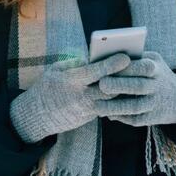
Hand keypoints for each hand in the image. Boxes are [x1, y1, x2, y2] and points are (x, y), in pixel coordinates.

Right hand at [9, 53, 129, 142]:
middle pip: (108, 88)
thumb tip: (93, 57)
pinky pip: (106, 107)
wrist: (36, 116)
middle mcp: (80, 96)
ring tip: (137, 78)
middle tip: (139, 68)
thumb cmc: (46, 87)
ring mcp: (85, 110)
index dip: (111, 65)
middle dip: (124, 78)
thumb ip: (74, 63)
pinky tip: (127, 91)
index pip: (95, 72)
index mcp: (70, 81)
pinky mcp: (88, 118)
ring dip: (123, 91)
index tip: (125, 57)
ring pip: (111, 100)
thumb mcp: (55, 70)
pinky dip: (115, 100)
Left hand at [93, 51, 175, 127]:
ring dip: (115, 107)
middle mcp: (158, 86)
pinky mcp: (153, 118)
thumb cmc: (155, 73)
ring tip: (97, 105)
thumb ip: (133, 58)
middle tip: (101, 84)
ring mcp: (156, 103)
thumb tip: (106, 59)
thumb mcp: (151, 60)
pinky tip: (107, 114)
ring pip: (136, 106)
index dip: (126, 68)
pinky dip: (121, 117)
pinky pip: (136, 119)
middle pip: (139, 86)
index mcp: (156, 68)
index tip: (107, 67)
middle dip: (120, 85)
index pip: (142, 67)